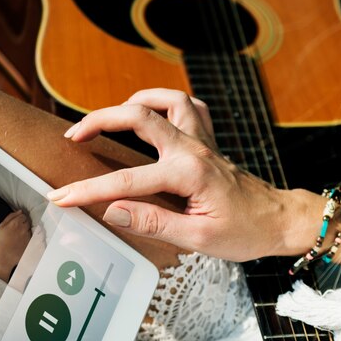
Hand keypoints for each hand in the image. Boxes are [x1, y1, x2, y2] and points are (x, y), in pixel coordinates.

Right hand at [0, 210, 31, 280]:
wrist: (3, 257)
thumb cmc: (0, 242)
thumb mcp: (1, 227)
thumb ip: (11, 216)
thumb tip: (19, 211)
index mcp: (16, 222)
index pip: (23, 216)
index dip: (19, 219)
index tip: (15, 224)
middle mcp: (24, 228)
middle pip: (27, 222)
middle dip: (23, 224)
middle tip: (16, 231)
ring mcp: (28, 236)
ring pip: (29, 229)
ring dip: (25, 231)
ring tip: (17, 238)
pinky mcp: (30, 243)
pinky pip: (31, 237)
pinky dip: (27, 238)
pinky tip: (20, 243)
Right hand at [48, 89, 324, 261]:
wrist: (279, 221)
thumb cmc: (244, 232)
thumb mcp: (197, 239)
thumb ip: (153, 222)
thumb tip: (112, 211)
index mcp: (187, 174)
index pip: (126, 182)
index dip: (88, 190)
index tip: (61, 197)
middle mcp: (192, 148)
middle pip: (138, 117)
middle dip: (99, 121)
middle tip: (73, 135)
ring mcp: (201, 140)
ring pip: (165, 101)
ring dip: (133, 102)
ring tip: (108, 118)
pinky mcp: (207, 142)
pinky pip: (187, 107)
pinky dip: (164, 103)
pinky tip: (151, 113)